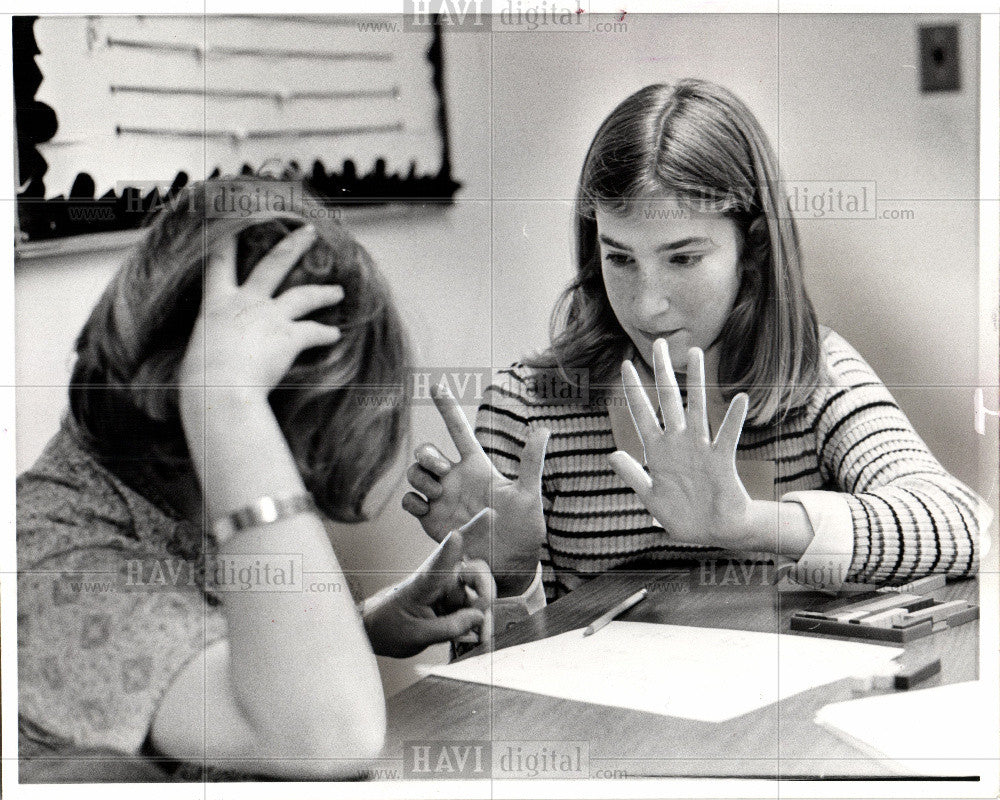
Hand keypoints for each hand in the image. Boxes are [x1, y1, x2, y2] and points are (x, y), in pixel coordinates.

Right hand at [178, 225, 343, 399]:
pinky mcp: (289, 336)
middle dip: (293, 245)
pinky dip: (326, 333)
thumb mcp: (197, 352)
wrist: (219, 390)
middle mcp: (244, 302)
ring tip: (337, 291)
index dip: (228, 239)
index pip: (219, 262)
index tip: (238, 220)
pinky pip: (314, 331)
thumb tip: (211, 357)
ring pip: (303, 294)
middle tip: (309, 231)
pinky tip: (335, 335)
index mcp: (215, 304)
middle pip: (273, 263)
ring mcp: (269, 316)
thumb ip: (211, 345)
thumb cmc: (200, 379)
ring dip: (323, 291)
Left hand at [362, 528, 494, 658]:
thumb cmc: (390, 626)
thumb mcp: (415, 635)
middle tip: (485, 617)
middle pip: (476, 572)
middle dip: (486, 592)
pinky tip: (480, 636)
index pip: (439, 563)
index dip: (450, 548)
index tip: (457, 535)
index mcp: (424, 582)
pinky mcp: (455, 601)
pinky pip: (476, 608)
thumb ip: (448, 628)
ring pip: (480, 594)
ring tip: (482, 637)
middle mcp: (441, 579)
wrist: (381, 630)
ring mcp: (450, 589)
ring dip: (485, 614)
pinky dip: (481, 622)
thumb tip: (479, 617)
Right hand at [401, 387, 549, 595]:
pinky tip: (428, 509)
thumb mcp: (529, 495)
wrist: (508, 566)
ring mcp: (441, 499)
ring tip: (439, 494)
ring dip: (421, 478)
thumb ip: (531, 463)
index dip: (447, 407)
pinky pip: (409, 502)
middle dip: (429, 455)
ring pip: (415, 473)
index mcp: (477, 467)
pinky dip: (413, 501)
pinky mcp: (430, 520)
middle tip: (445, 472)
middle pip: (427, 452)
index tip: (437, 385)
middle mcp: (456, 479)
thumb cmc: (523, 530)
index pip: (458, 430)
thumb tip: (544, 429)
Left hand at [608, 340, 753, 548]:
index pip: (641, 414)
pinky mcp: (721, 460)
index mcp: (657, 451)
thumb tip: (612, 454)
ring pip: (697, 408)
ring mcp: (700, 449)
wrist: (714, 532)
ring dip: (696, 382)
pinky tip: (740, 398)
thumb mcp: (650, 498)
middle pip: (668, 399)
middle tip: (659, 342)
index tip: (626, 364)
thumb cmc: (682, 516)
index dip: (634, 390)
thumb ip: (633, 475)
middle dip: (663, 371)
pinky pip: (727, 436)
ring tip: (696, 354)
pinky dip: (734, 419)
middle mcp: (678, 443)